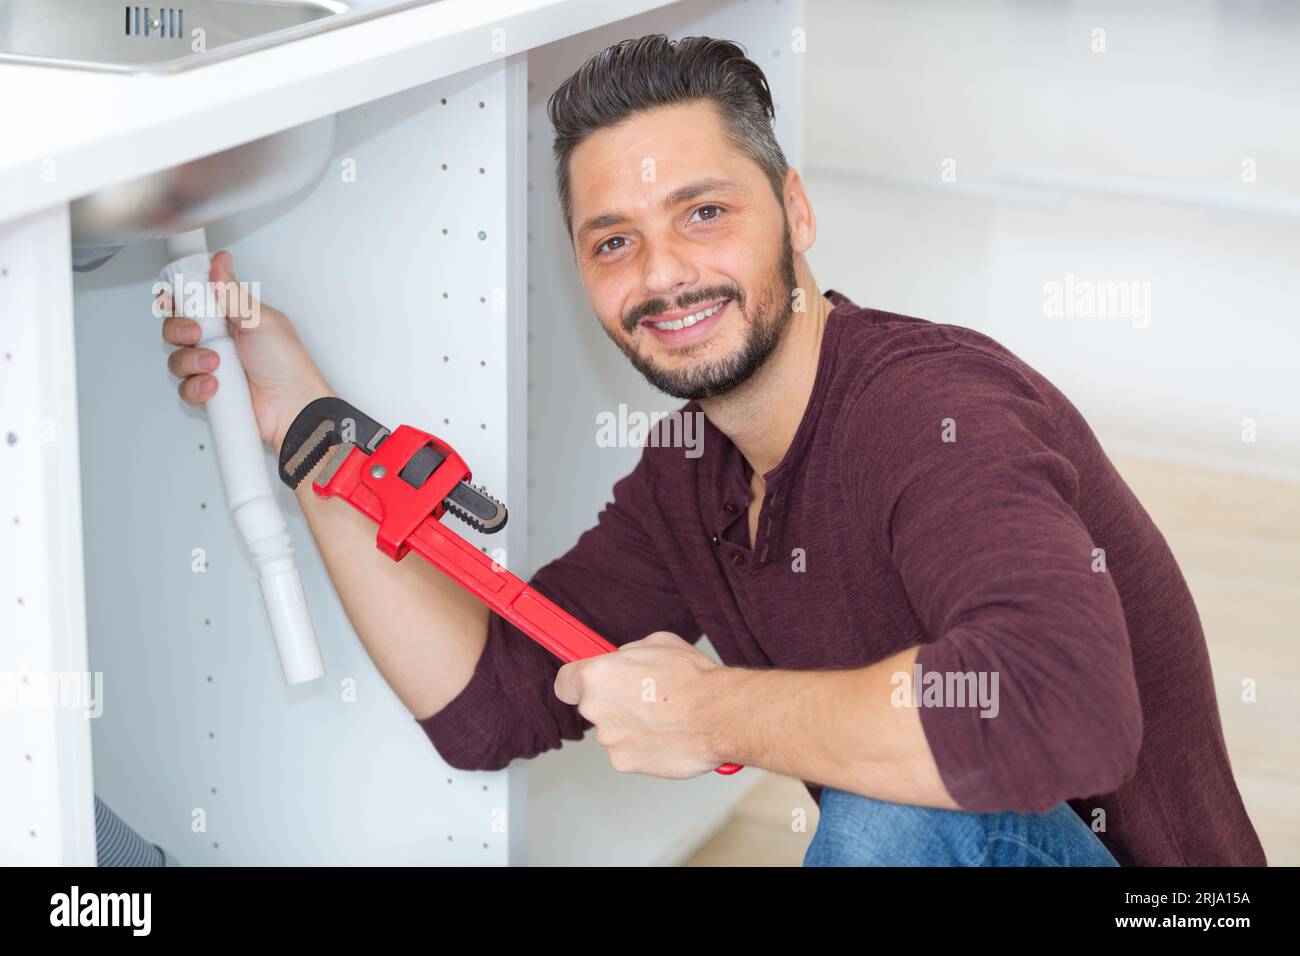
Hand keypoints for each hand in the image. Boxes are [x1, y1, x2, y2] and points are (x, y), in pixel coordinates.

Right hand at [158, 249, 331, 448]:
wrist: (294, 406)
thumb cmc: (287, 364)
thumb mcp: (260, 320)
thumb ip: (233, 293)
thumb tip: (220, 263)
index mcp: (231, 319)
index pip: (192, 304)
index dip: (176, 301)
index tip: (170, 300)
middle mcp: (219, 342)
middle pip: (176, 329)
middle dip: (179, 329)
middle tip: (196, 334)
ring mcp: (213, 369)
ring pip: (177, 359)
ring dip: (191, 361)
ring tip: (215, 365)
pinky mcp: (210, 394)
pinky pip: (185, 388)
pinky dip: (196, 387)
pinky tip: (214, 386)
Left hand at [554, 632, 729, 777]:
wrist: (718, 716)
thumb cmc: (692, 680)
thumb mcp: (657, 644)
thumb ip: (628, 654)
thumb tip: (624, 659)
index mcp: (597, 676)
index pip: (565, 682)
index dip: (577, 682)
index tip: (586, 683)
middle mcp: (596, 708)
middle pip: (593, 706)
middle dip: (614, 702)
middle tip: (644, 696)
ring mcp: (609, 739)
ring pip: (614, 730)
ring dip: (632, 725)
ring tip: (664, 716)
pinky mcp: (625, 763)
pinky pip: (628, 752)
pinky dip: (644, 746)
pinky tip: (667, 734)